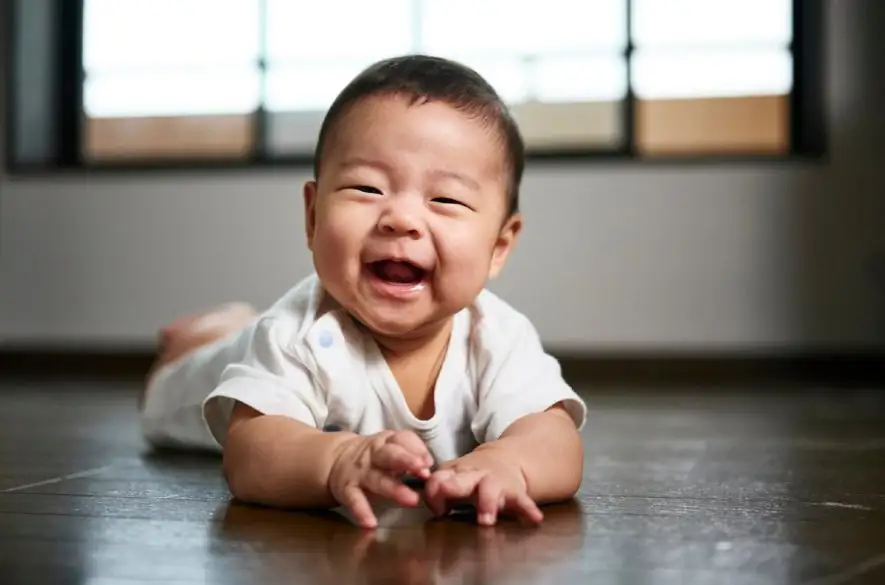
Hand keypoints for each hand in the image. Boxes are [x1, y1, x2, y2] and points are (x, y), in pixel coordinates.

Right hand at [328, 430, 433, 527]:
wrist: (336, 460)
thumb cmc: (374, 457)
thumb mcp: (391, 449)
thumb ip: (411, 455)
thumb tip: (428, 467)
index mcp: (386, 443)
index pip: (402, 439)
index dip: (417, 449)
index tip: (428, 463)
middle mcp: (373, 455)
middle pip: (390, 455)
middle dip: (406, 460)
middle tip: (423, 470)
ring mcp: (360, 472)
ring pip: (378, 479)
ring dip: (395, 490)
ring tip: (411, 501)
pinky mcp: (347, 489)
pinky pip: (354, 500)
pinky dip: (361, 511)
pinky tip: (371, 523)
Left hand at [423, 448, 542, 525]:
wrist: (504, 460)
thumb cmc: (472, 476)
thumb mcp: (453, 478)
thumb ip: (438, 492)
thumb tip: (436, 510)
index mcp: (455, 473)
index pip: (437, 480)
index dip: (434, 493)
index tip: (438, 510)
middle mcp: (474, 476)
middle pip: (461, 479)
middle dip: (453, 487)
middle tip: (446, 497)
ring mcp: (495, 482)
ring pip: (489, 489)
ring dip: (487, 503)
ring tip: (486, 520)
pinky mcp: (515, 491)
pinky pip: (522, 500)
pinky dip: (528, 509)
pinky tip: (534, 518)